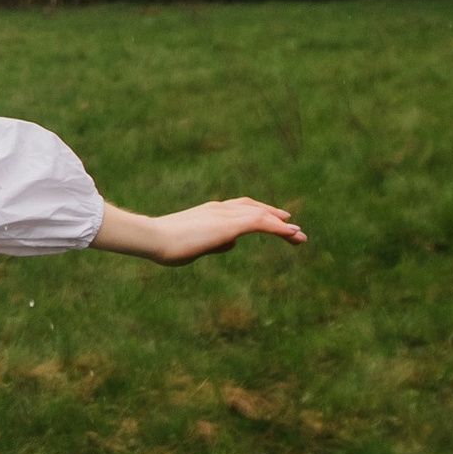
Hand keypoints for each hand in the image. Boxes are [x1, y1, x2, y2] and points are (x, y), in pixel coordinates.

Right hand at [93, 198, 304, 265]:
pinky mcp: (229, 225)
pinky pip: (260, 223)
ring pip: (261, 215)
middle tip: (294, 229)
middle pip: (254, 208)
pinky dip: (278, 228)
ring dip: (282, 226)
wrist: (152, 238)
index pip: (241, 208)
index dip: (260, 213)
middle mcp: (219, 208)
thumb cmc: (165, 245)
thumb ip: (213, 243)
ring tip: (299, 237)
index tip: (276, 220)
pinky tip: (292, 234)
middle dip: (275, 218)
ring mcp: (224, 214)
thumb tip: (232, 244)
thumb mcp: (194, 245)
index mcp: (209, 212)